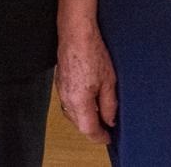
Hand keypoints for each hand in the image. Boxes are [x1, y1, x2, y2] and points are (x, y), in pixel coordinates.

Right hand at [55, 26, 116, 143]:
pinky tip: (88, 100)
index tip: (108, 138)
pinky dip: (79, 107)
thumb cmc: (92, 51)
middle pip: (79, 124)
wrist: (76, 33)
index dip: (100, 136)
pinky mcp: (60, 83)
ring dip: (85, 118)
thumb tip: (110, 119)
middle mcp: (67, 100)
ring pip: (73, 115)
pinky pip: (68, 103)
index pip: (89, 129)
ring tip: (99, 114)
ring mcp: (61, 92)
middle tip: (107, 127)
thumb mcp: (109, 81)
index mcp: (79, 102)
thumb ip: (109, 104)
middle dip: (93, 128)